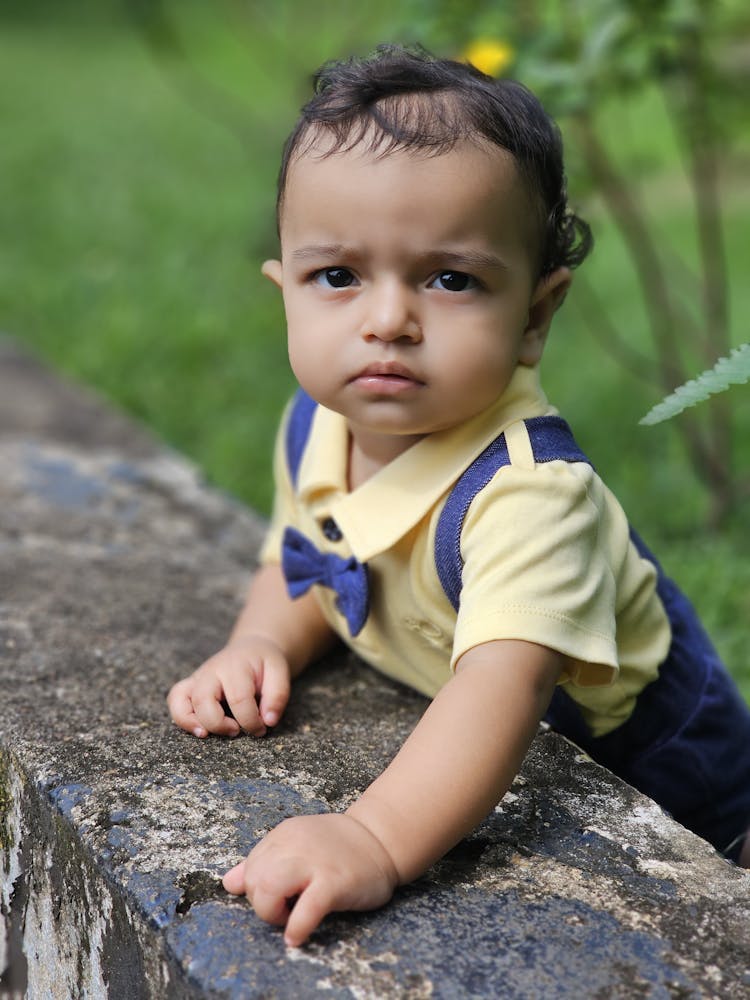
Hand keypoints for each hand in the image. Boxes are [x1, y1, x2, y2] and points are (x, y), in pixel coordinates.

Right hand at [167, 636, 290, 737]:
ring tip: (207, 734)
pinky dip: (181, 717)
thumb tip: (268, 721)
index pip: (239, 699)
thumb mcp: (280, 672)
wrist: (251, 649)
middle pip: (204, 700)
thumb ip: (278, 696)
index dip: (251, 721)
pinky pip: (175, 700)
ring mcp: (198, 678)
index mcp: (235, 666)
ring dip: (192, 722)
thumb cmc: (265, 664)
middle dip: (220, 724)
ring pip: (180, 700)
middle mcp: (211, 671)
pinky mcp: (190, 686)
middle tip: (237, 732)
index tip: (262, 729)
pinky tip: (199, 729)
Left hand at [222, 813, 398, 946]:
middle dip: (263, 904)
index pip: (250, 867)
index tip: (280, 897)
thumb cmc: (338, 847)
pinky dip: (296, 928)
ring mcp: (315, 862)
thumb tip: (229, 882)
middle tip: (285, 910)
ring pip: (268, 887)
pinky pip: (305, 909)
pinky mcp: (334, 882)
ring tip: (289, 919)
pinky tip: (297, 936)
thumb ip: (265, 861)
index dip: (259, 891)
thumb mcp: (297, 845)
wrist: (381, 838)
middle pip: (254, 878)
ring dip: (273, 913)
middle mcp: (295, 844)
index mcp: (284, 835)